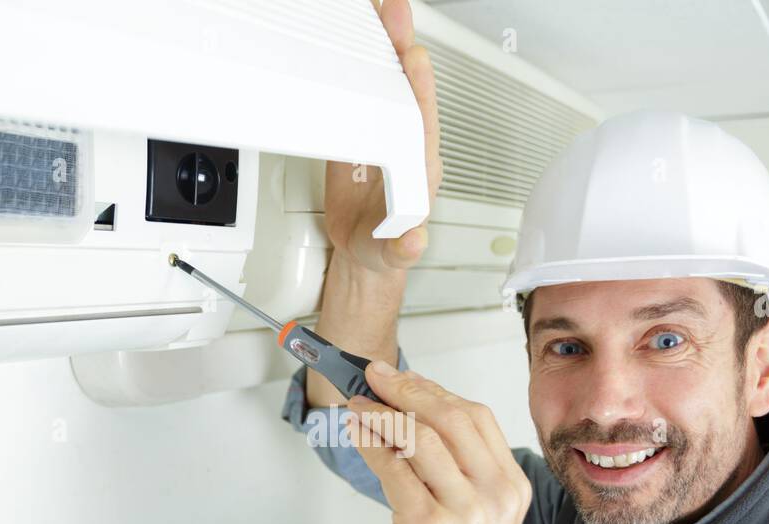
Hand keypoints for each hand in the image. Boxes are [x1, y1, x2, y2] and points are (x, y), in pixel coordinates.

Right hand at [324, 0, 442, 274]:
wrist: (363, 250)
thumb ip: (404, 250)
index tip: (413, 60)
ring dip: (379, 46)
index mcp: (419, 163)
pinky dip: (353, 65)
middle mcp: (403, 141)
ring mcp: (379, 133)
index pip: (422, 119)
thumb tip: (415, 243)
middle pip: (405, 87)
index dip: (418, 89)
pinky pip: (357, 94)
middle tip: (392, 11)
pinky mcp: (355, 133)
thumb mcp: (394, 254)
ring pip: (383, 83)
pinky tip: (346, 39)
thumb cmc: (386, 247)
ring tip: (372, 9)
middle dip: (401, 47)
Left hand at [345, 362, 531, 523]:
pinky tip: (356, 433)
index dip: (434, 390)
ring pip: (419, 437)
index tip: (403, 378)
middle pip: (449, 417)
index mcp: (512, 491)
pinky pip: (392, 468)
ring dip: (380, 412)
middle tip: (375, 377)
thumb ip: (455, 478)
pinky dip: (368, 442)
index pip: (475, 418)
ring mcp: (461, 513)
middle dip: (406, 388)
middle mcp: (493, 498)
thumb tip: (409, 425)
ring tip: (358, 405)